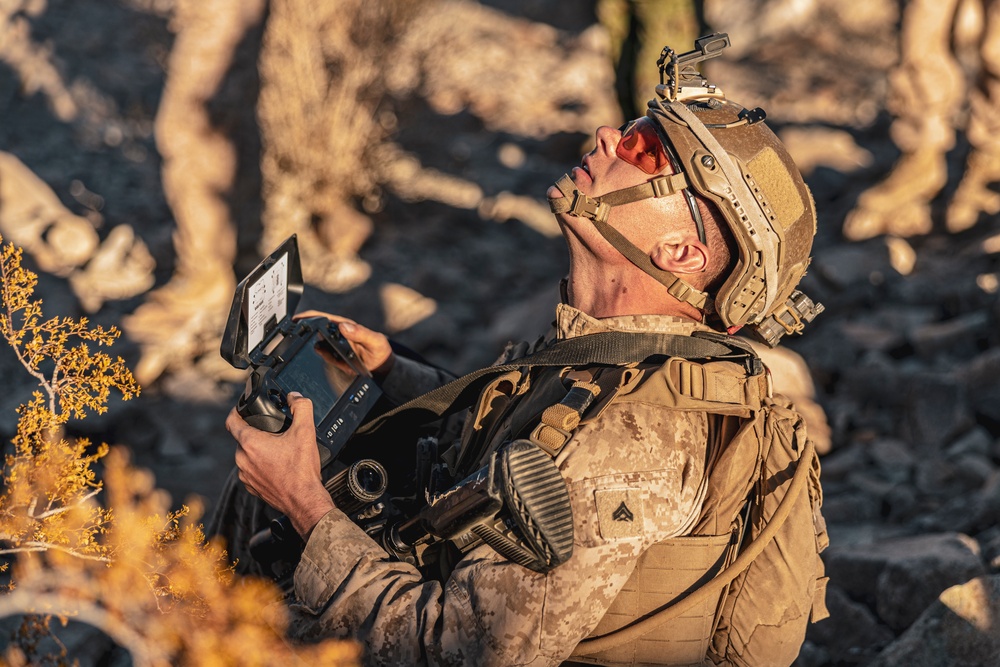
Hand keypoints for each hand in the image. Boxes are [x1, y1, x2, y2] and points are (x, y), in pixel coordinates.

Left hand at [226, 392, 334, 538]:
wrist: (303, 500)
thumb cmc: (301, 471)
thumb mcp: (306, 431)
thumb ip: (301, 407)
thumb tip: (295, 397)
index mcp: (250, 443)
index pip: (231, 420)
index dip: (236, 410)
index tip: (242, 408)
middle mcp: (242, 459)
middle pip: (242, 437)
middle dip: (256, 432)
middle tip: (274, 432)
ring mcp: (245, 475)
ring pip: (247, 454)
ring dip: (258, 450)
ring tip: (278, 451)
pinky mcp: (250, 487)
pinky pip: (250, 470)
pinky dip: (260, 466)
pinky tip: (277, 466)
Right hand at [295, 311, 394, 378]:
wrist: (382, 368)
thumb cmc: (380, 350)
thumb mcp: (374, 340)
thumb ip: (361, 333)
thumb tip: (344, 326)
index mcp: (345, 326)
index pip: (323, 318)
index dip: (309, 316)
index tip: (297, 318)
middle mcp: (338, 335)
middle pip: (316, 330)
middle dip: (303, 329)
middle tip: (292, 332)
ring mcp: (335, 347)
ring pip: (316, 343)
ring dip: (308, 344)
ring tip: (300, 345)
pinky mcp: (335, 359)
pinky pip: (323, 356)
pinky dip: (318, 355)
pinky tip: (316, 355)